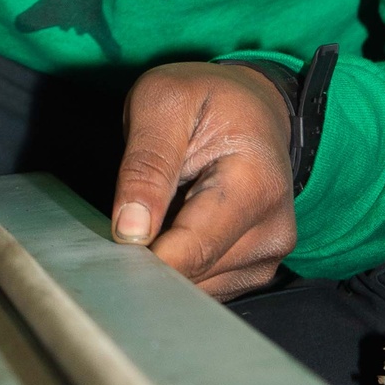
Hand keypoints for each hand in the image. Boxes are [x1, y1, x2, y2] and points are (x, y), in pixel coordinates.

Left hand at [111, 62, 295, 297]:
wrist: (253, 106)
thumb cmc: (208, 98)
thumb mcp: (163, 101)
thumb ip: (146, 163)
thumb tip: (130, 230)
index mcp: (255, 184)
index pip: (192, 249)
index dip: (143, 253)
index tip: (113, 239)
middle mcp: (271, 230)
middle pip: (191, 272)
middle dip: (149, 254)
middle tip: (131, 209)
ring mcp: (266, 255)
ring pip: (193, 286)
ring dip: (164, 258)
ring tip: (162, 208)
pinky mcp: (253, 269)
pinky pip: (202, 286)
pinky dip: (178, 264)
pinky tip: (176, 226)